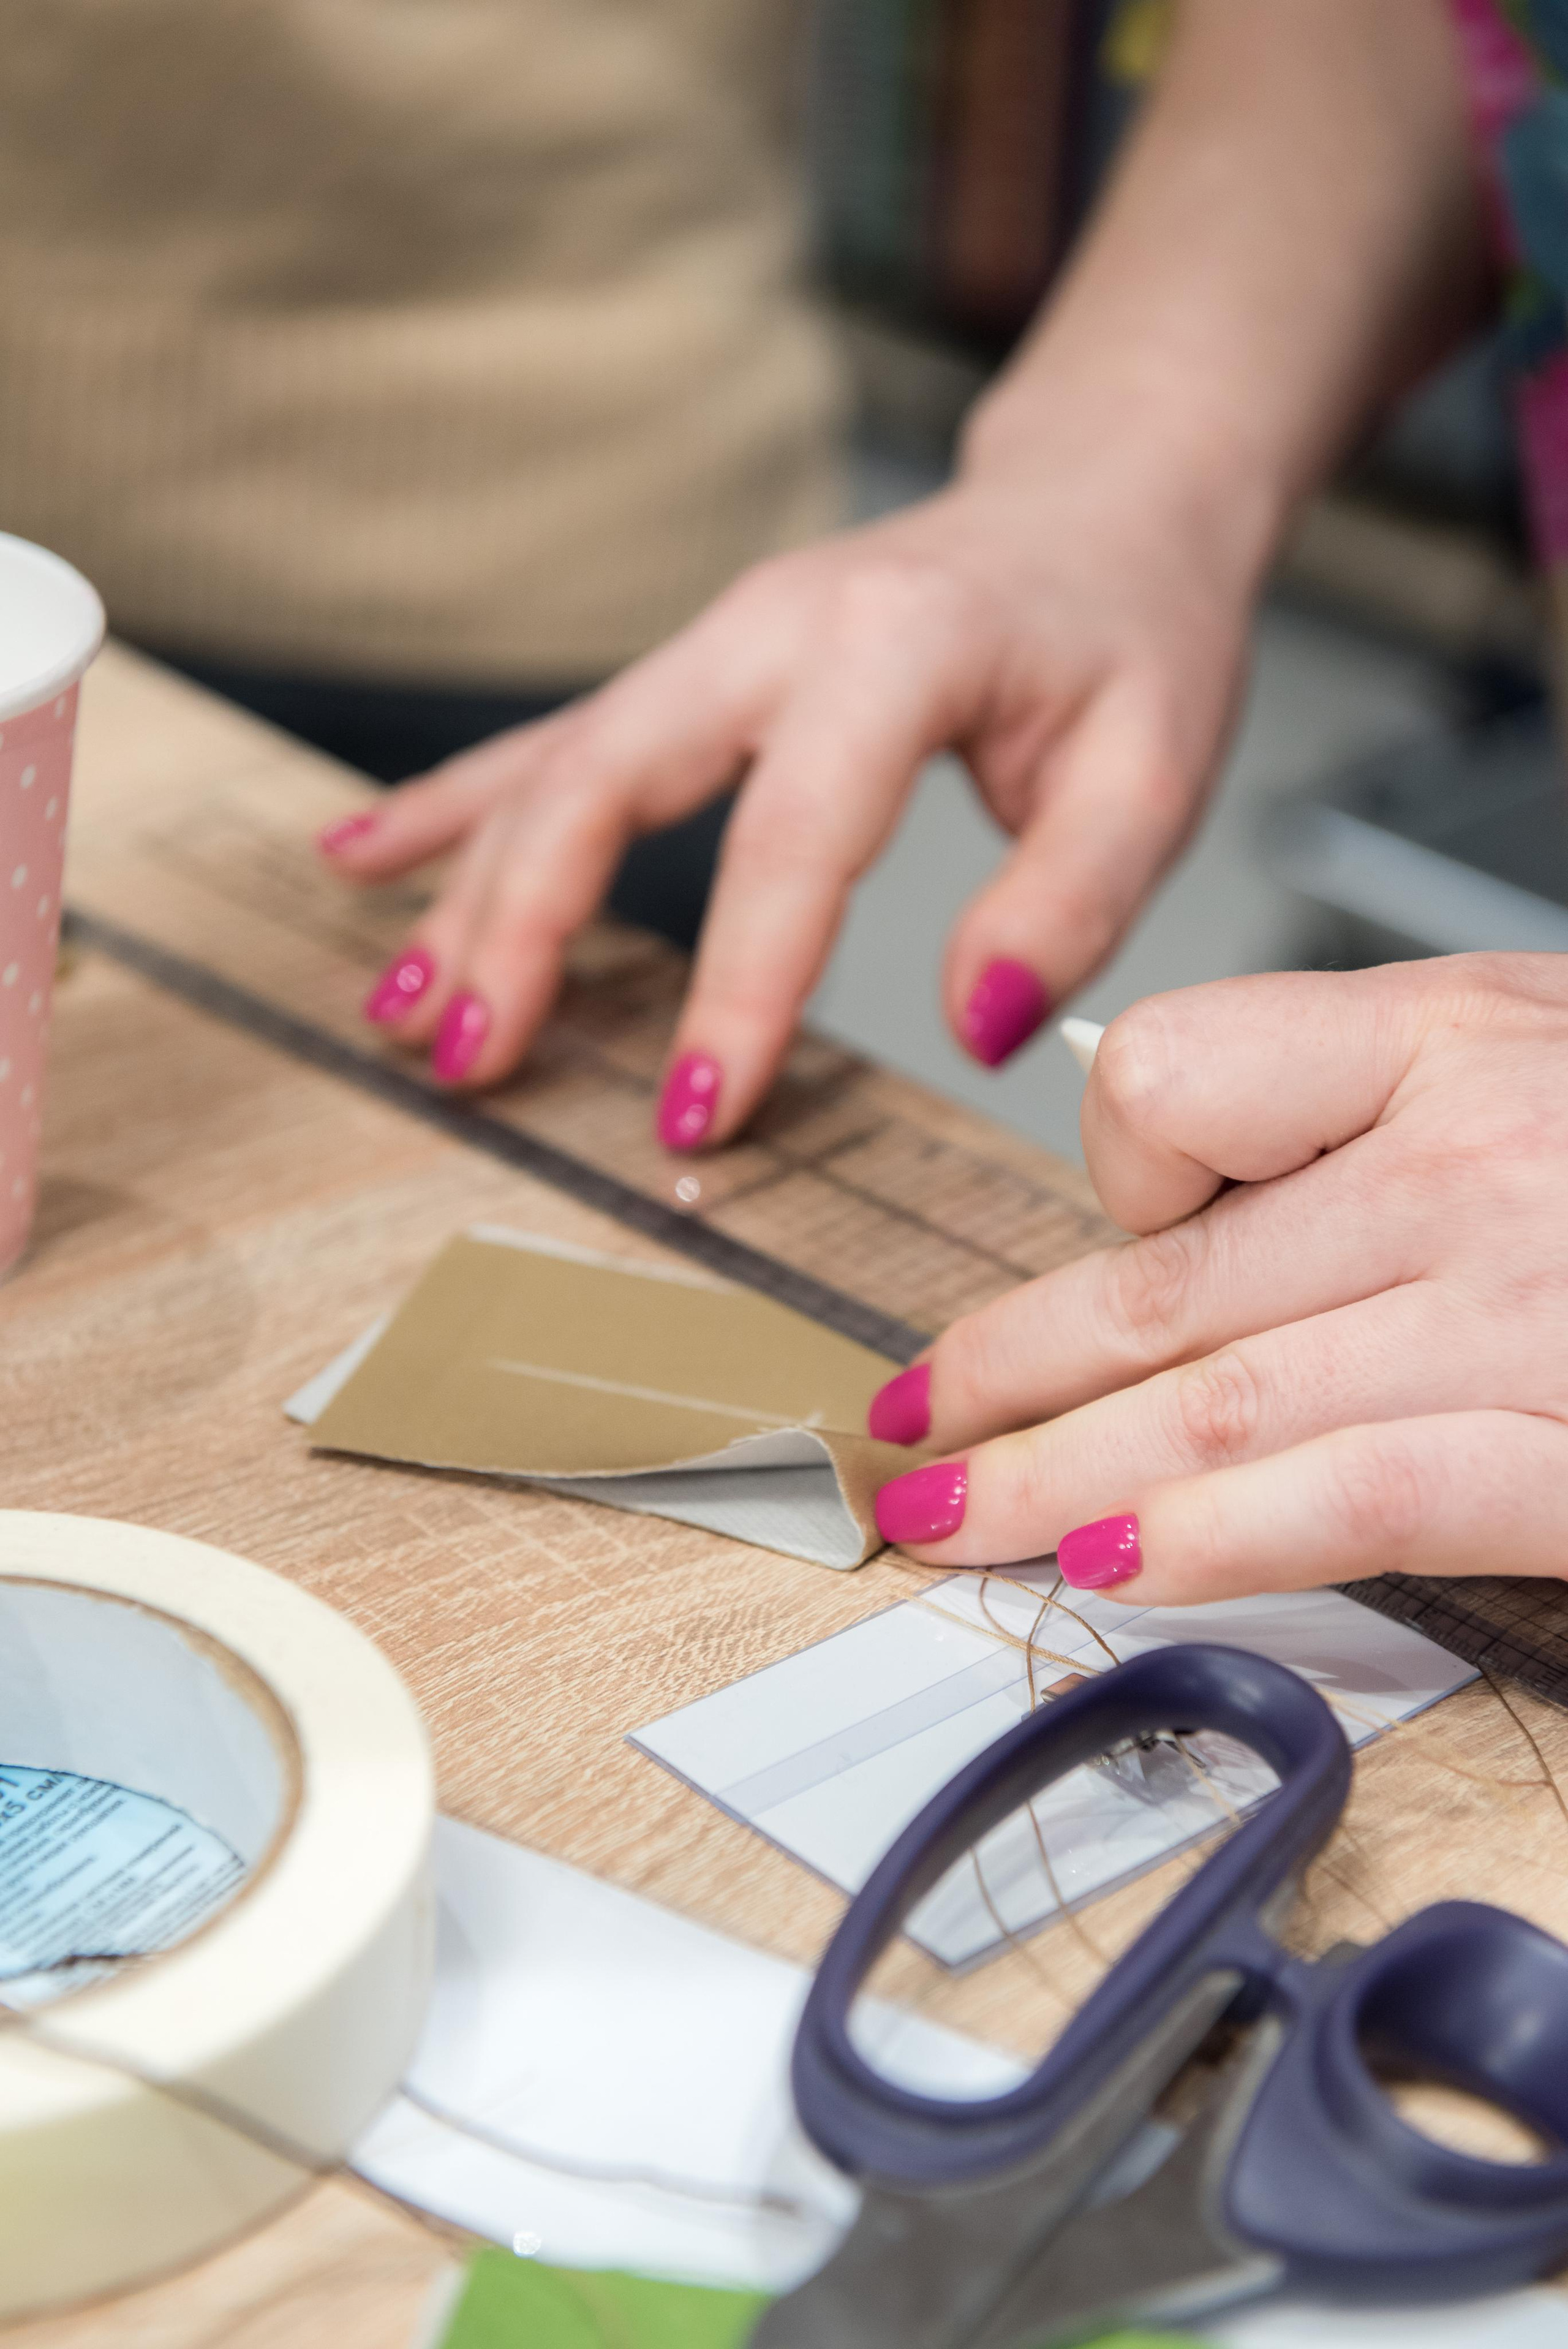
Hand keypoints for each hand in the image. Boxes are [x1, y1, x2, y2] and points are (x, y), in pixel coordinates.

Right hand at [319, 443, 1256, 1129]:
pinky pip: (554, 742)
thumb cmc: (1132, 634)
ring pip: (558, 767)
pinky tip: (362, 862)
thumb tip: (975, 1026)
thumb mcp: (1155, 766)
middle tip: (476, 1061)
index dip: (738, 985)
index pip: (792, 841)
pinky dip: (457, 807)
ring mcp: (717, 641)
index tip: (698, 1114)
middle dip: (527, 928)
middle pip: (609, 780)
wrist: (1099, 503)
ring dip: (469, 890)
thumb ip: (1070, 899)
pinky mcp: (696, 671)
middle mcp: (774, 628)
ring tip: (400, 1011)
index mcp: (893, 649)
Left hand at [869, 956, 1567, 1601]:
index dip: (1124, 1163)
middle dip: (1004, 1377)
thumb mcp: (1530, 1037)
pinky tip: (1117, 1566)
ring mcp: (1519, 1317)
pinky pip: (1360, 1501)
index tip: (1125, 1223)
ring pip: (1217, 1407)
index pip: (1170, 1081)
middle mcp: (1466, 1169)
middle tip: (916, 1426)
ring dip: (1055, 1480)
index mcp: (1439, 1040)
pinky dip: (1218, 1541)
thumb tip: (1198, 1190)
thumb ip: (1362, 1090)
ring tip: (955, 1520)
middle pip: (1160, 1288)